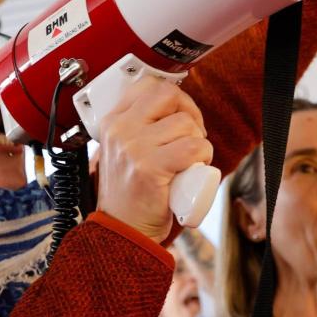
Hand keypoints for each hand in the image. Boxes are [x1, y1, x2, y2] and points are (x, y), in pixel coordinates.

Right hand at [93, 77, 212, 242]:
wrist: (123, 231)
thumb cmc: (131, 194)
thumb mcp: (125, 151)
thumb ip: (140, 128)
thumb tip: (177, 107)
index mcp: (113, 121)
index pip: (148, 85)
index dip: (175, 98)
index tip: (181, 116)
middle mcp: (120, 129)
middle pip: (169, 95)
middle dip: (191, 112)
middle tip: (193, 135)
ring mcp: (133, 147)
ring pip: (186, 124)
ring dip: (198, 142)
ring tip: (188, 162)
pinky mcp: (150, 167)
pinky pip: (194, 148)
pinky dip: (203, 157)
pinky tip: (193, 170)